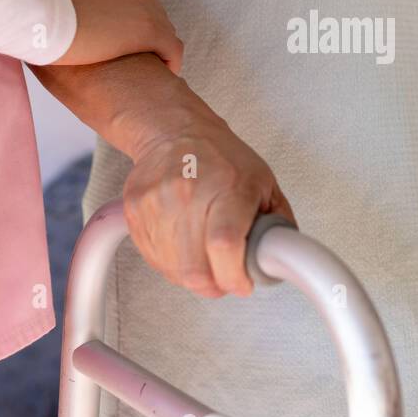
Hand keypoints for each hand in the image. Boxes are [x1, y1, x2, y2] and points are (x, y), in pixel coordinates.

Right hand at [27, 0, 182, 70]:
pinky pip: (170, 45)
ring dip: (152, 41)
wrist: (33, 10)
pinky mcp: (147, 29)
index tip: (108, 22)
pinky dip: (170, 58)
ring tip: (144, 61)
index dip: (118, 4)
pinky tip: (166, 70)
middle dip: (134, 22)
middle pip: (142, 1)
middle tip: (122, 46)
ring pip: (159, 22)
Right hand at [121, 107, 293, 297]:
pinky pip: (153, 260)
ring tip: (206, 257)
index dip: (234, 276)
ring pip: (173, 271)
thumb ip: (277, 223)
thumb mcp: (264, 183)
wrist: (174, 132)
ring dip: (194, 277)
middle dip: (216, 284)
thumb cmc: (221, 156)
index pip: (225, 244)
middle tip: (226, 276)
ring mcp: (157, 203)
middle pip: (195, 269)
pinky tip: (185, 249)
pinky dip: (172, 265)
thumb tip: (282, 259)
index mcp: (229, 186)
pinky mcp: (135, 211)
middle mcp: (189, 193)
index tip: (242, 282)